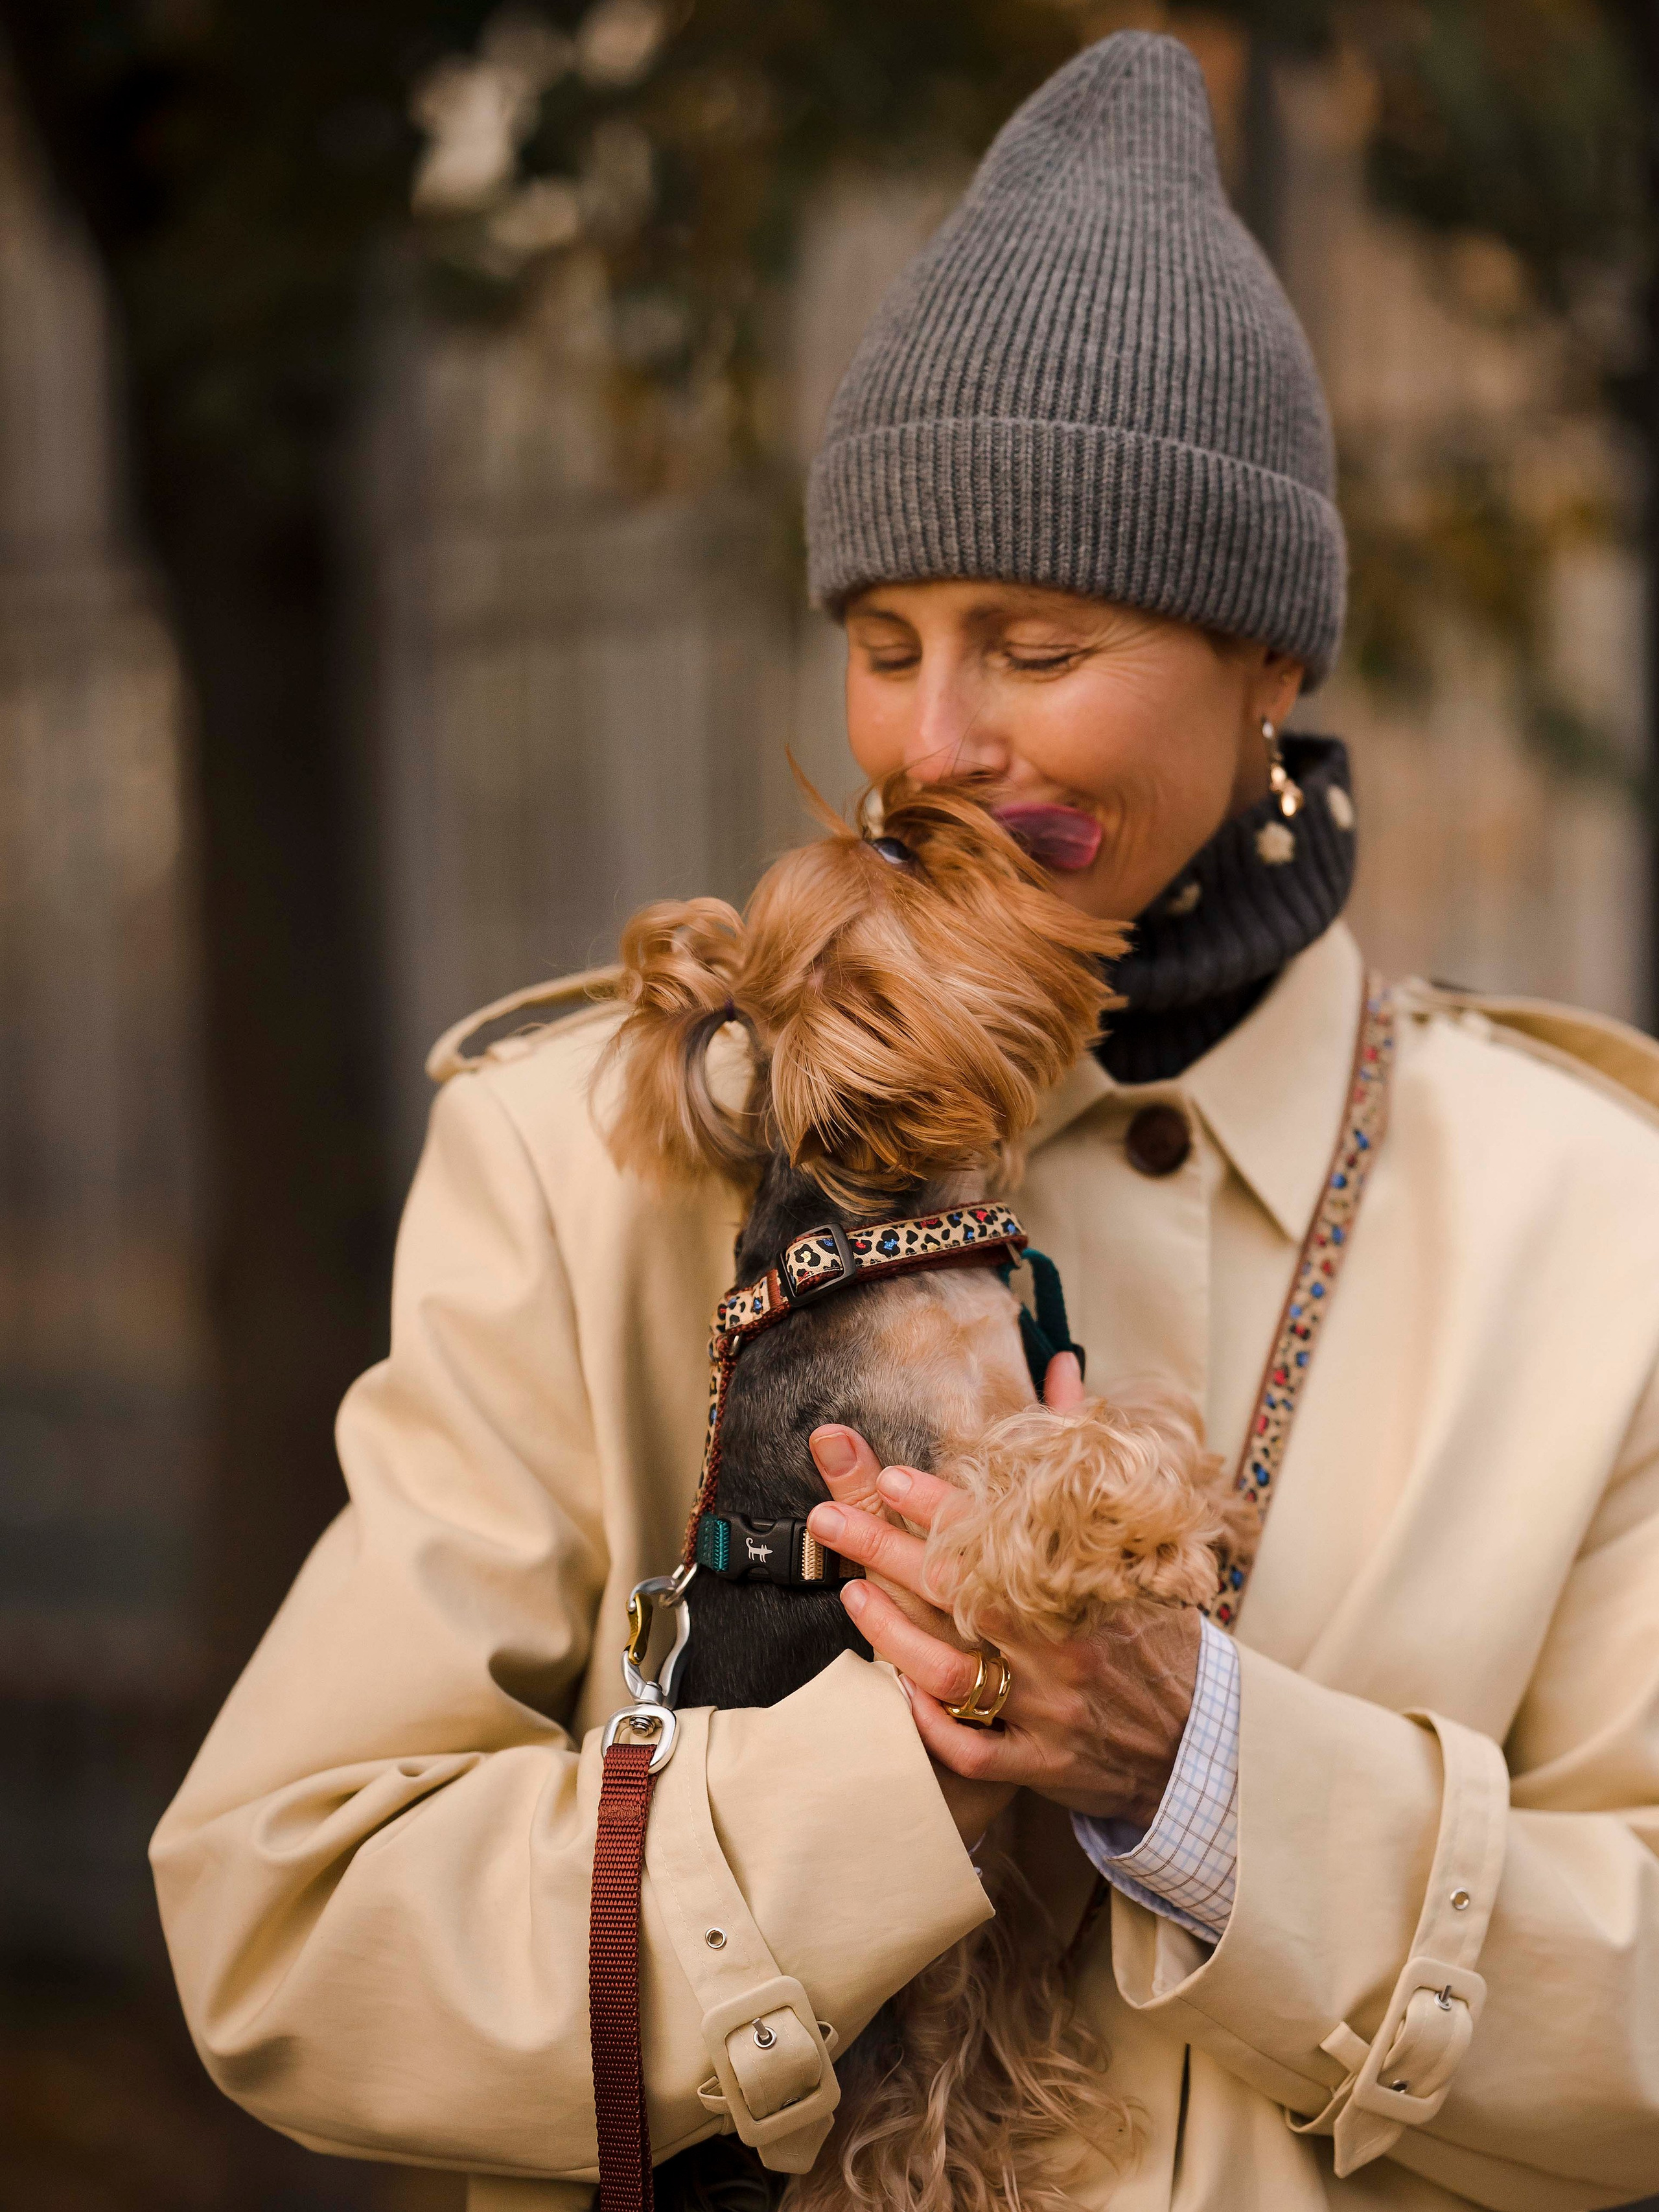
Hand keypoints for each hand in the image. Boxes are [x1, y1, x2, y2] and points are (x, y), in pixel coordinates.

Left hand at [808, 1355, 1200, 1846]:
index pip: (997, 1535)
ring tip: (849, 1593)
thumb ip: (1086, 1454)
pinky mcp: (1042, 1763)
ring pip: (950, 1675)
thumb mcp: (1137, 1538)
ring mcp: (1049, 1710)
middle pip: (954, 1593)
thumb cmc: (1161, 1630)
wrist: (1204, 1738)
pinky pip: (973, 1752)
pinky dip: (931, 1726)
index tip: (887, 1476)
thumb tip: (1063, 1365)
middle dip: (882, 1550)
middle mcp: (1062, 1645)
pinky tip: (899, 1694)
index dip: (936, 1505)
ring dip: (890, 1633)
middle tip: (826, 1517)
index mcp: (1085, 1585)